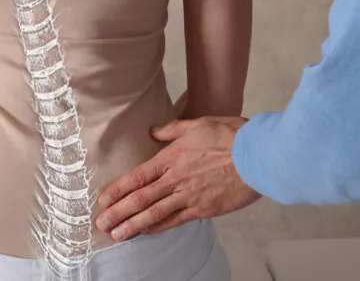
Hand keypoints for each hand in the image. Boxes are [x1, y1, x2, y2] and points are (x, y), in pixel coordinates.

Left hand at [95, 117, 261, 241]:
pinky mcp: (204, 208)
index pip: (138, 176)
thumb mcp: (198, 124)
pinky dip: (158, 227)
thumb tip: (154, 131)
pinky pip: (175, 220)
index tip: (103, 199)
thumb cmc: (231, 136)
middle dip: (118, 212)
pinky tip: (145, 232)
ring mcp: (189, 196)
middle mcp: (176, 179)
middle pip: (140, 198)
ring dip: (133, 225)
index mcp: (172, 157)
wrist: (258, 155)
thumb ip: (172, 130)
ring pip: (154, 213)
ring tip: (116, 234)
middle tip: (101, 223)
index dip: (118, 189)